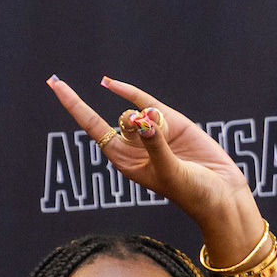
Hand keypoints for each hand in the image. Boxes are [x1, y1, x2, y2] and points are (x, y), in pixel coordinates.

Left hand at [48, 75, 251, 230]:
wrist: (222, 193)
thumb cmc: (193, 193)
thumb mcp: (170, 173)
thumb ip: (156, 147)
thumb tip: (143, 120)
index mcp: (125, 163)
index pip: (93, 129)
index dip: (75, 106)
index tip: (55, 84)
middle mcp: (134, 147)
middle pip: (119, 122)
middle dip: (132, 124)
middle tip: (153, 137)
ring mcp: (153, 133)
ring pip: (136, 112)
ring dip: (148, 118)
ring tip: (169, 139)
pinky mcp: (172, 122)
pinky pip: (146, 101)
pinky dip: (129, 92)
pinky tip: (108, 83)